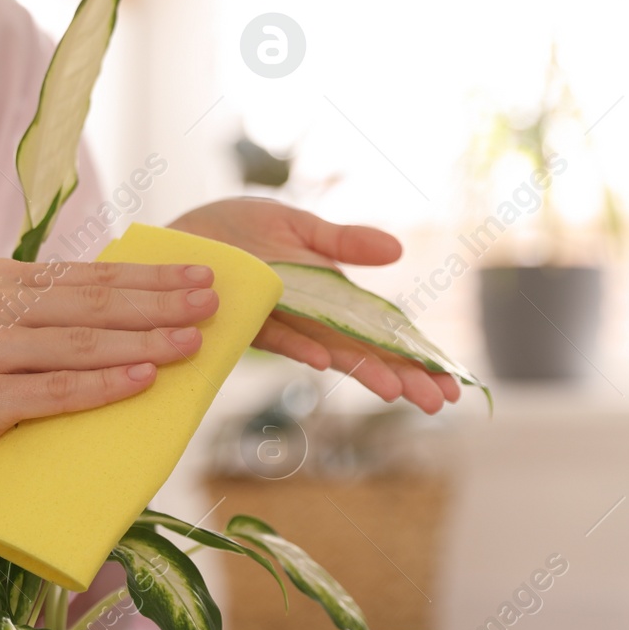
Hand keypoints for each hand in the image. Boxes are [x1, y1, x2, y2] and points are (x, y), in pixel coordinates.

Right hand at [0, 259, 220, 476]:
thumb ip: (27, 324)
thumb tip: (107, 333)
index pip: (86, 275)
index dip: (147, 274)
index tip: (196, 272)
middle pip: (94, 301)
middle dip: (161, 298)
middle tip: (214, 298)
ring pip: (83, 342)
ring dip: (147, 338)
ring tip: (195, 339)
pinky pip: (56, 391)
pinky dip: (106, 384)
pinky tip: (145, 377)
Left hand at [168, 198, 460, 413]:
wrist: (178, 239)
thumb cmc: (236, 231)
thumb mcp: (297, 226)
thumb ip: (343, 242)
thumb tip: (397, 250)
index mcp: (329, 296)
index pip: (382, 333)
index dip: (415, 358)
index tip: (450, 384)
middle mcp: (307, 316)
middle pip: (363, 350)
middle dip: (401, 376)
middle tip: (438, 403)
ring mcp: (277, 319)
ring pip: (328, 349)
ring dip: (361, 370)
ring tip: (395, 392)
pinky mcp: (243, 316)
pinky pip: (274, 333)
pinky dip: (298, 344)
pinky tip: (324, 359)